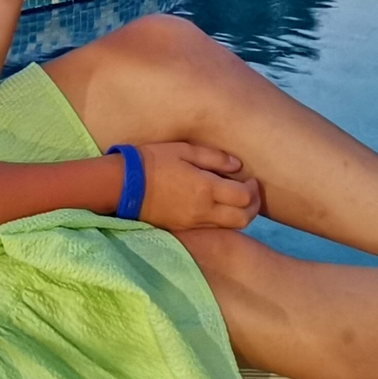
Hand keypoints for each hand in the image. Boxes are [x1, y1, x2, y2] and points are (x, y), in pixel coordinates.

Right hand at [135, 142, 260, 231]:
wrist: (124, 185)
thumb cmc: (153, 161)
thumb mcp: (183, 150)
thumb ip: (213, 157)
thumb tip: (237, 165)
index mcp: (205, 188)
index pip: (244, 198)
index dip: (253, 189)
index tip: (250, 178)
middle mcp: (203, 211)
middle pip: (243, 219)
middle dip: (253, 207)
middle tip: (251, 193)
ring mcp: (193, 222)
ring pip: (230, 228)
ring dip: (240, 215)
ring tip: (237, 199)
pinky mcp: (184, 228)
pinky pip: (213, 228)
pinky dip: (223, 220)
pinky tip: (218, 206)